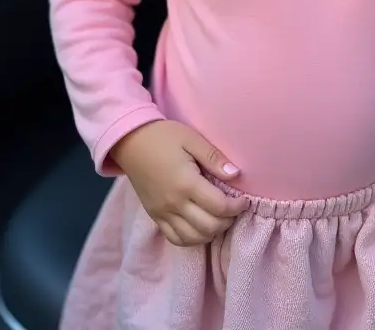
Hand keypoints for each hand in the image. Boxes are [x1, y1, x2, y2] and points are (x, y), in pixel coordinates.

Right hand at [111, 120, 248, 246]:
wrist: (130, 142)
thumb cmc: (164, 136)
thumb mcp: (192, 139)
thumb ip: (214, 158)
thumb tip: (236, 174)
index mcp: (186, 183)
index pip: (219, 207)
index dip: (237, 207)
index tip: (244, 200)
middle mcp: (174, 203)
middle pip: (208, 227)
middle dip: (228, 221)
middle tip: (234, 209)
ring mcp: (162, 213)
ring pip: (193, 238)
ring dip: (212, 232)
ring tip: (219, 217)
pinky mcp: (155, 217)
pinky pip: (175, 239)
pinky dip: (192, 238)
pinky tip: (201, 226)